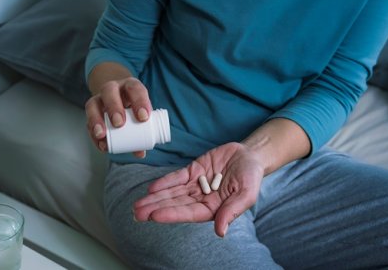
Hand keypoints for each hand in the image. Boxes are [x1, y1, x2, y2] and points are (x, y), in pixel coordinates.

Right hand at [85, 77, 152, 157]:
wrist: (119, 97)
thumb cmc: (133, 107)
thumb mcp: (141, 113)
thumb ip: (143, 131)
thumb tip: (140, 152)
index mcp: (130, 86)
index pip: (134, 88)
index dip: (140, 101)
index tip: (144, 118)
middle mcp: (113, 89)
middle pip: (109, 91)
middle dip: (114, 107)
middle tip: (119, 124)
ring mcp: (99, 99)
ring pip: (93, 103)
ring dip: (96, 119)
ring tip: (102, 134)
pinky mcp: (91, 111)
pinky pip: (88, 120)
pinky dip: (92, 133)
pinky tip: (100, 143)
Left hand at [132, 142, 265, 236]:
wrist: (250, 156)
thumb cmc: (251, 177)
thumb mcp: (246, 194)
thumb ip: (232, 211)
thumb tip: (220, 232)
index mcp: (213, 209)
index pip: (188, 213)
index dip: (171, 214)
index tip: (154, 216)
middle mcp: (201, 199)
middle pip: (175, 205)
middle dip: (156, 208)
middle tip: (137, 213)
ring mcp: (196, 185)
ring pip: (172, 193)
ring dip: (155, 198)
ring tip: (137, 204)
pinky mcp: (193, 170)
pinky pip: (176, 177)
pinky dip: (164, 182)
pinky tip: (151, 188)